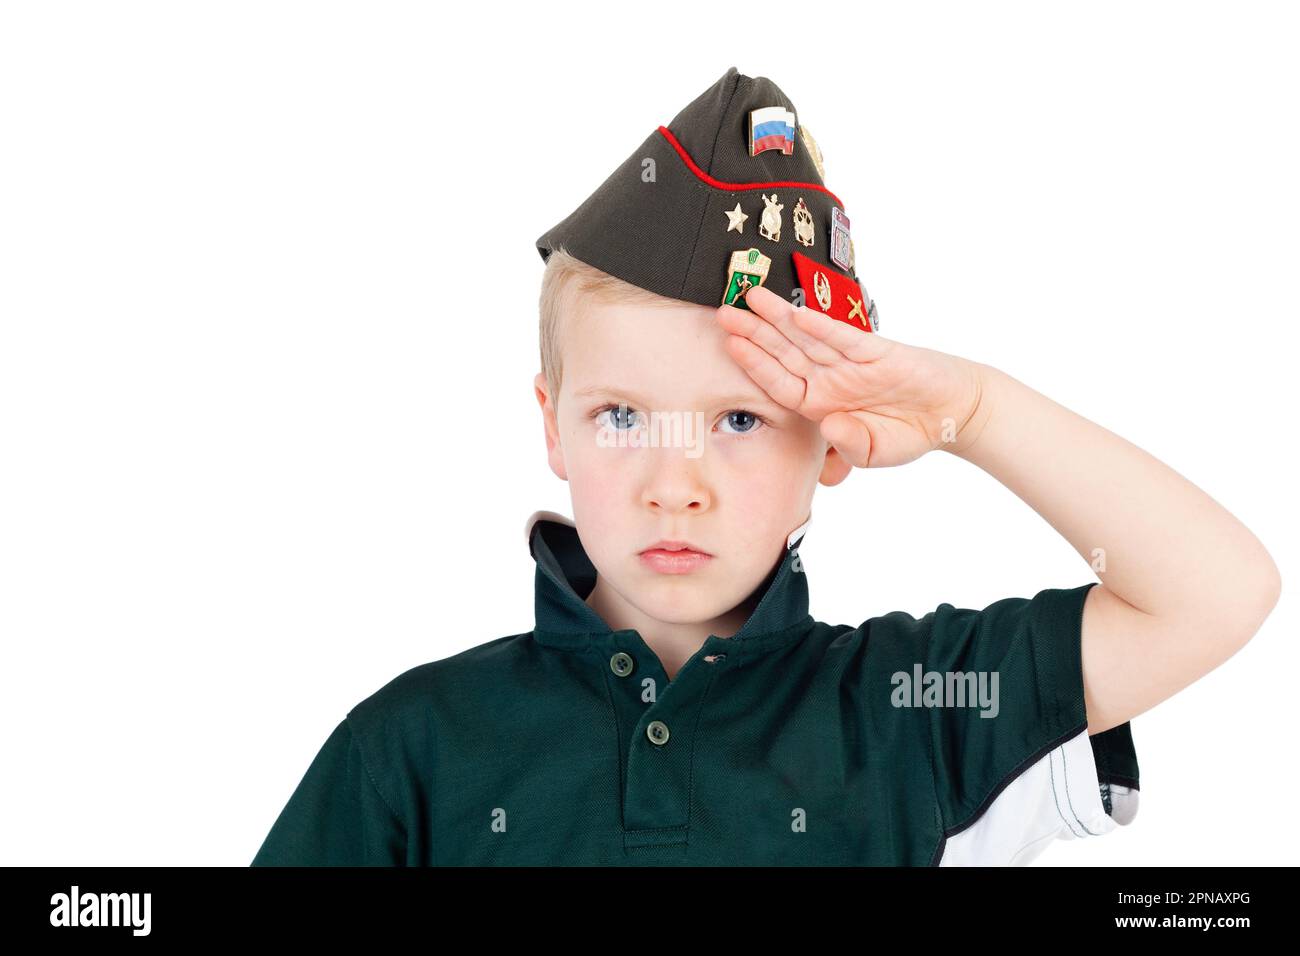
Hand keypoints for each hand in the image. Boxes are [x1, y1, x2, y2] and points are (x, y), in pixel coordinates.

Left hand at [715, 285, 987, 467]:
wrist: (952, 413)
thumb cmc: (908, 432)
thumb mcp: (873, 451)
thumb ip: (849, 443)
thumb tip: (828, 426)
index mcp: (822, 404)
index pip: (780, 382)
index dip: (755, 364)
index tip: (731, 346)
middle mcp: (831, 379)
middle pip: (785, 352)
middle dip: (754, 331)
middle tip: (724, 311)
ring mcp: (852, 363)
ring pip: (809, 337)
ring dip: (780, 318)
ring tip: (752, 297)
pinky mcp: (878, 352)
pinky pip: (845, 339)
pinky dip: (823, 327)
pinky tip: (799, 314)